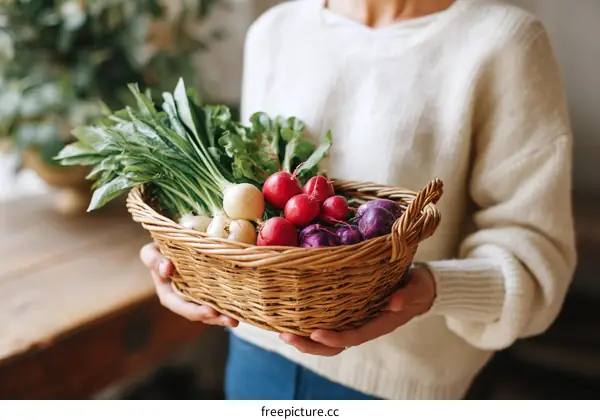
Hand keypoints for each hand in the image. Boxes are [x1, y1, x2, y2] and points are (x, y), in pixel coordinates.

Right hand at [139, 242, 238, 327]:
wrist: (175, 242)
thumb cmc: (160, 247)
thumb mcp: (151, 252)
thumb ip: (154, 259)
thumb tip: (167, 268)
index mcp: (167, 292)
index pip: (178, 305)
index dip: (194, 311)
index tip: (210, 311)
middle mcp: (182, 299)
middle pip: (197, 313)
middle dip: (213, 318)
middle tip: (230, 320)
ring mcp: (197, 296)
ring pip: (209, 311)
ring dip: (222, 317)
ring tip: (236, 320)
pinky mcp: (210, 291)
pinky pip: (218, 301)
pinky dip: (228, 306)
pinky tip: (241, 310)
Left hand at [279, 265, 435, 355]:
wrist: (417, 288)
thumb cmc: (416, 287)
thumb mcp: (416, 289)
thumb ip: (407, 295)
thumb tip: (394, 303)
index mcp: (379, 324)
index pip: (354, 336)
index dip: (335, 338)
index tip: (316, 334)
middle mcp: (363, 326)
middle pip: (334, 346)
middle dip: (310, 345)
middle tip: (286, 336)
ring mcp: (355, 321)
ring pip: (328, 339)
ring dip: (305, 339)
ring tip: (283, 332)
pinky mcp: (349, 313)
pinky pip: (328, 323)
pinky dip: (309, 324)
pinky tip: (291, 317)